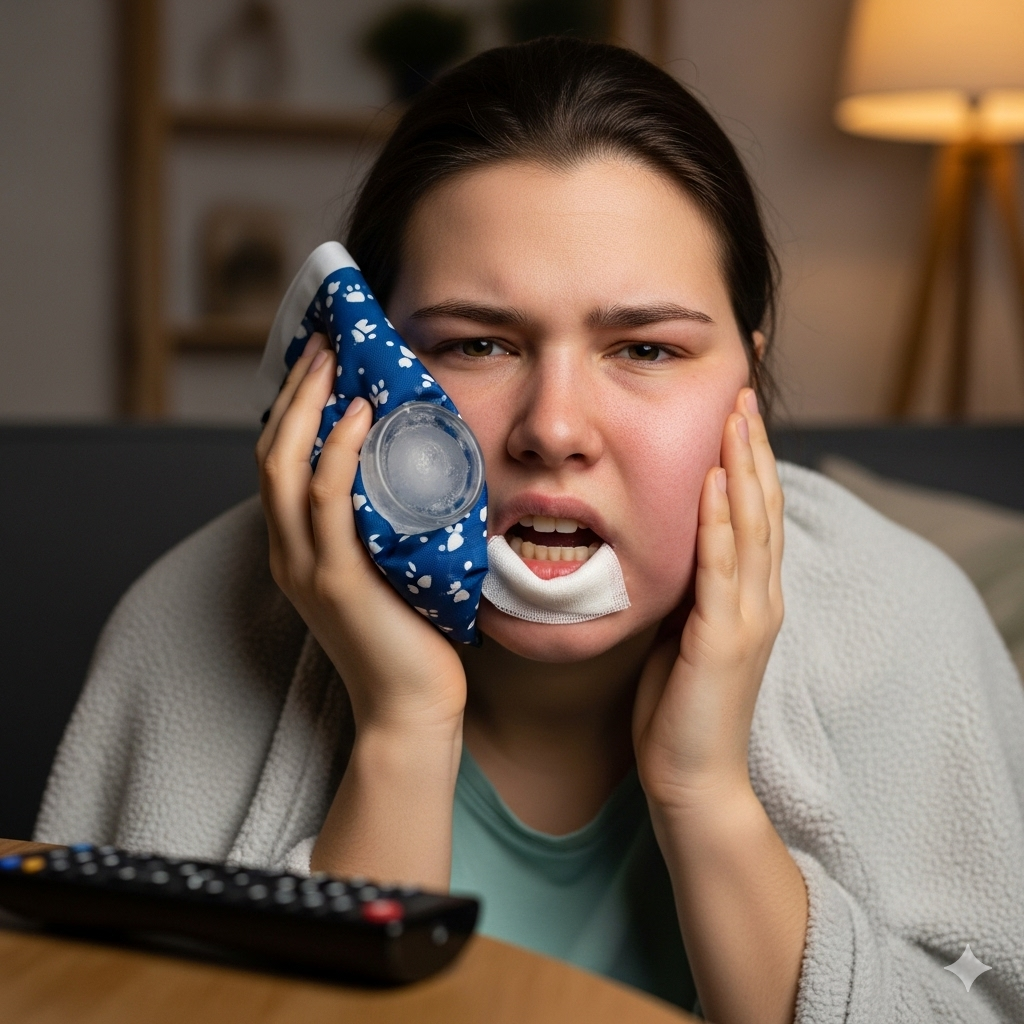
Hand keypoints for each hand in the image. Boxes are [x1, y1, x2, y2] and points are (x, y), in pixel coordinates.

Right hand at [255, 334, 467, 738]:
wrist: (409, 707)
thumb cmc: (409, 637)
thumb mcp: (387, 566)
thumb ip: (384, 524)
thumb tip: (415, 470)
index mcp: (296, 549)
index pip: (279, 463)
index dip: (292, 408)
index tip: (319, 362)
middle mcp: (288, 552)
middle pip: (271, 452)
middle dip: (294, 392)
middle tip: (323, 344)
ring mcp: (306, 566)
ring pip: (285, 468)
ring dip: (307, 406)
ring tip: (334, 361)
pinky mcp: (338, 580)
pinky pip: (326, 501)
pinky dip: (336, 452)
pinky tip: (356, 416)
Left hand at [632, 387, 783, 809]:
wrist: (692, 776)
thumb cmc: (679, 708)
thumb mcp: (681, 633)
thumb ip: (686, 590)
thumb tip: (663, 547)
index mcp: (749, 596)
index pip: (755, 513)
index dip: (750, 460)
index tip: (737, 412)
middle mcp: (760, 598)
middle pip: (762, 505)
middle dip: (752, 446)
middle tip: (743, 391)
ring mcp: (749, 616)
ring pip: (752, 525)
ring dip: (743, 466)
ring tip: (736, 415)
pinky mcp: (725, 637)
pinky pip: (723, 566)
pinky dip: (722, 521)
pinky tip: (716, 482)